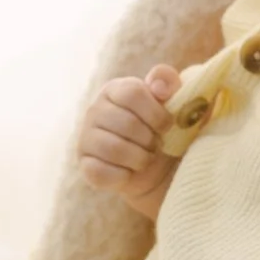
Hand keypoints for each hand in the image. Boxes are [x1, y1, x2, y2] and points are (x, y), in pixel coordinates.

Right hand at [77, 64, 185, 200]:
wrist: (157, 168)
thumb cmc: (165, 129)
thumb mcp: (174, 102)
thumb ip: (168, 82)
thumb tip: (159, 87)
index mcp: (115, 89)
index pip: (133, 92)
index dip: (156, 113)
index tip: (167, 125)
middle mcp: (94, 110)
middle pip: (127, 123)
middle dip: (150, 139)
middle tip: (156, 144)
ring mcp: (86, 138)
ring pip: (114, 150)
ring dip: (140, 159)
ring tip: (146, 158)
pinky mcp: (85, 165)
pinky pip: (102, 173)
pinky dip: (124, 176)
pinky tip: (130, 172)